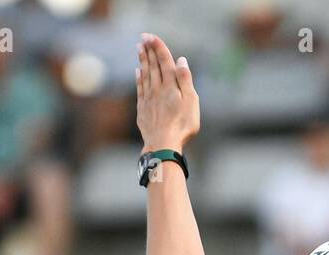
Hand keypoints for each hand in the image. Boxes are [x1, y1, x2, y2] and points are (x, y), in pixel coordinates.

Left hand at [136, 33, 199, 152]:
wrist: (163, 144)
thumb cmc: (182, 125)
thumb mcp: (191, 102)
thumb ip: (185, 80)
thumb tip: (181, 60)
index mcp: (171, 86)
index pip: (164, 62)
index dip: (158, 47)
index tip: (151, 36)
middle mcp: (158, 89)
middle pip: (153, 66)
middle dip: (148, 50)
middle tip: (143, 37)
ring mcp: (149, 98)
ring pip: (145, 75)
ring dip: (142, 61)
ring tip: (139, 48)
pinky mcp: (143, 109)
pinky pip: (140, 89)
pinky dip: (139, 78)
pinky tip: (138, 72)